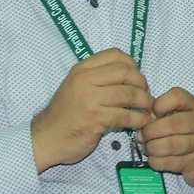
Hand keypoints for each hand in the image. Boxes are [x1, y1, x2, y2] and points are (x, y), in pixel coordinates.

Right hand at [31, 49, 153, 172]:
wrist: (45, 139)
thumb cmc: (65, 114)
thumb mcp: (76, 87)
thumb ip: (97, 78)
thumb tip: (132, 75)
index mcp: (81, 70)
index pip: (115, 54)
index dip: (133, 64)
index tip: (136, 78)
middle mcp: (84, 80)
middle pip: (126, 72)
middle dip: (142, 83)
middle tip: (145, 95)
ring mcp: (89, 99)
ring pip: (129, 93)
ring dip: (145, 102)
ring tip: (148, 109)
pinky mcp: (95, 119)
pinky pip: (127, 115)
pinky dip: (140, 119)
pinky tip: (142, 122)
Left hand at [140, 88, 193, 190]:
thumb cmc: (192, 134)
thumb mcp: (184, 117)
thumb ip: (166, 112)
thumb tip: (143, 118)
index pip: (177, 96)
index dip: (159, 105)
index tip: (152, 115)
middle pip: (172, 123)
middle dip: (150, 131)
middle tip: (142, 136)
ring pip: (170, 145)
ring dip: (152, 148)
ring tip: (148, 148)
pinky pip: (169, 162)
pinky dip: (156, 161)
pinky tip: (154, 159)